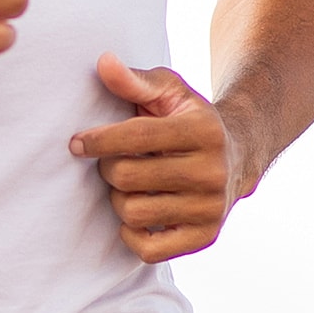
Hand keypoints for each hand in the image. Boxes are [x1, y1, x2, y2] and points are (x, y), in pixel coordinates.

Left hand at [68, 52, 254, 262]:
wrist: (237, 154)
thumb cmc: (188, 117)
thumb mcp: (169, 91)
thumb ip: (135, 80)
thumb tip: (102, 62)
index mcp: (202, 131)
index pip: (137, 137)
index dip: (99, 140)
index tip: (76, 143)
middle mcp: (212, 172)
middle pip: (128, 177)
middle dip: (108, 168)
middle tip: (113, 161)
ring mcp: (211, 209)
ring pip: (134, 212)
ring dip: (118, 198)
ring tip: (129, 184)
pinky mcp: (206, 236)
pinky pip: (150, 250)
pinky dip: (131, 233)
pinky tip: (136, 211)